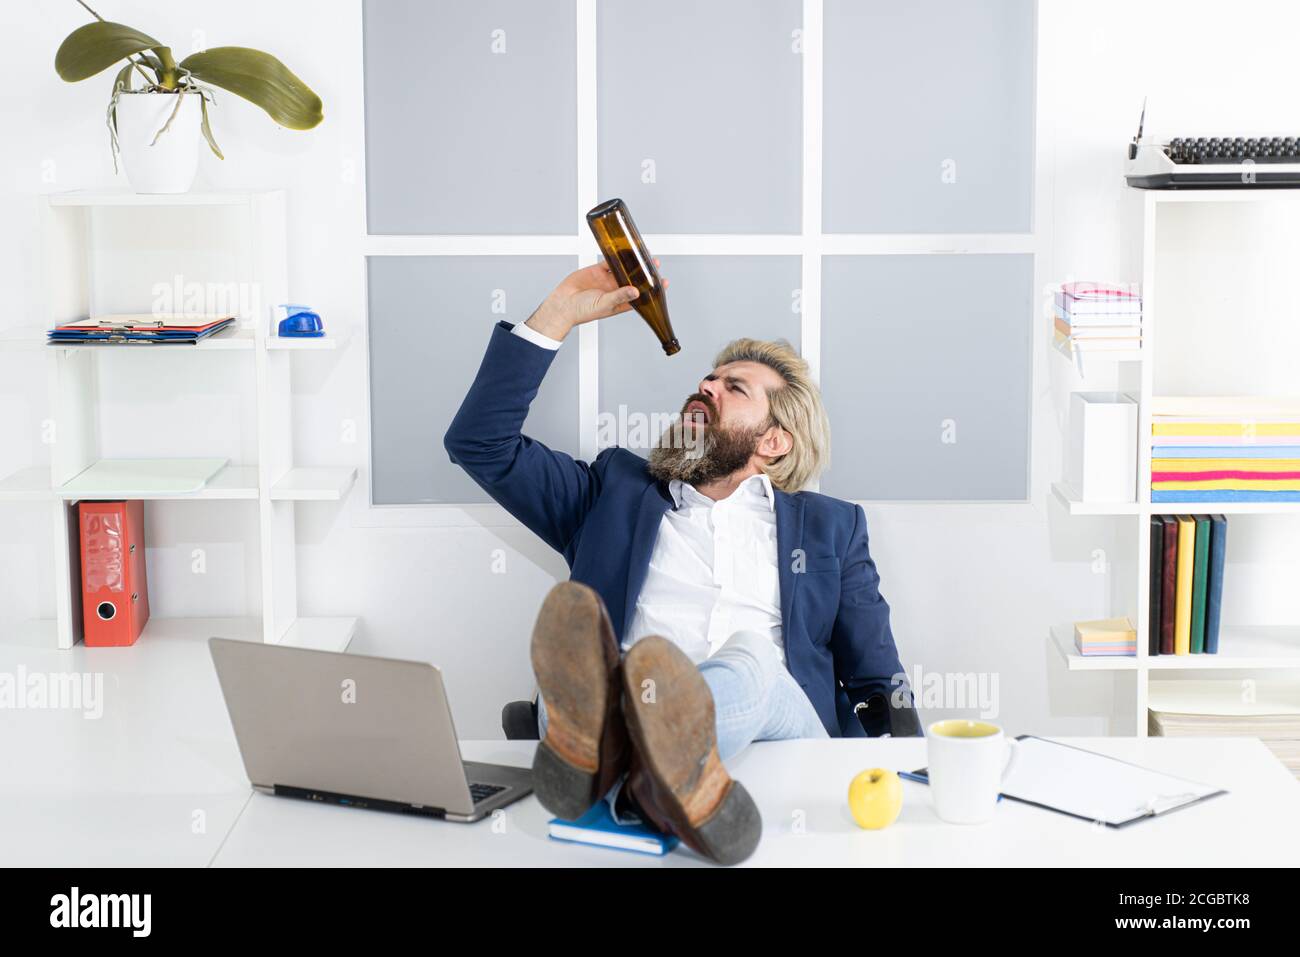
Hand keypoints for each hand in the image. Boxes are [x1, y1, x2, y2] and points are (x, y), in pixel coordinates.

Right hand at [525, 260, 668, 340]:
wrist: (562, 304)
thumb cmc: (582, 311)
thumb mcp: (604, 304)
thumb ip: (620, 296)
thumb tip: (636, 291)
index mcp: (621, 302)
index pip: (642, 295)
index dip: (653, 289)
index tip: (664, 283)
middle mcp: (616, 290)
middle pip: (635, 279)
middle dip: (645, 271)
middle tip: (654, 263)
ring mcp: (607, 280)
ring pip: (624, 268)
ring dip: (633, 261)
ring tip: (643, 253)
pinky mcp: (598, 270)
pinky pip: (610, 261)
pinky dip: (617, 254)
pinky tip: (624, 249)